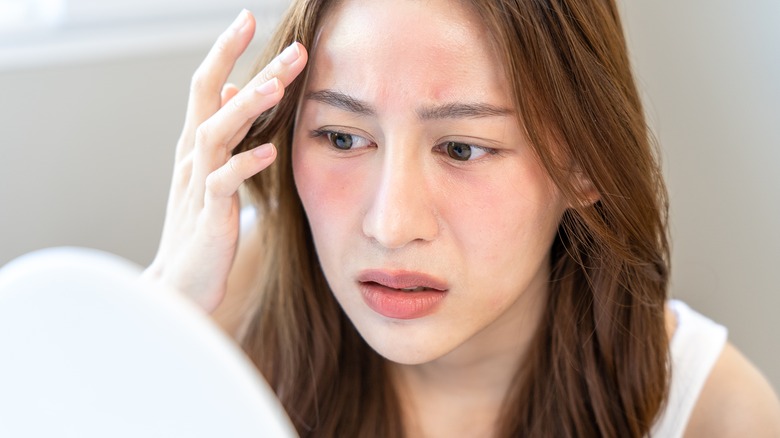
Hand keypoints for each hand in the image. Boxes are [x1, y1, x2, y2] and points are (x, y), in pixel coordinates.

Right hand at [144, 10, 307, 310]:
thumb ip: (224, 132)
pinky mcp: (209, 216)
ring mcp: (198, 185)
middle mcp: (194, 158)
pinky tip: (269, 152)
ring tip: (278, 85)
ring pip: (215, 133)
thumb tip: (234, 88)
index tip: (247, 18)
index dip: (225, 52)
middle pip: (214, 99)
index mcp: (197, 146)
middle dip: (248, 66)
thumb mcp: (211, 172)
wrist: (179, 283)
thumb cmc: (200, 228)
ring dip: (246, 108)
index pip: (208, 87)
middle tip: (290, 46)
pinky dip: (244, 165)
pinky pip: (223, 184)